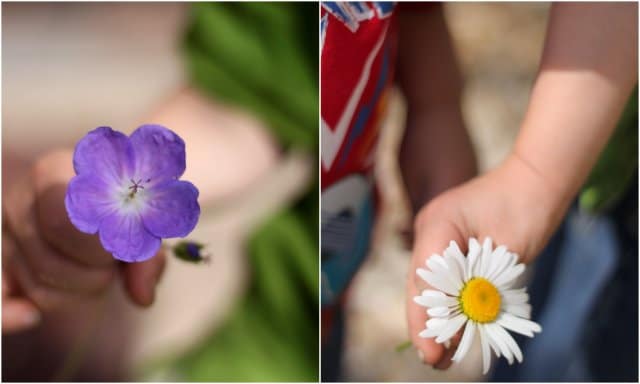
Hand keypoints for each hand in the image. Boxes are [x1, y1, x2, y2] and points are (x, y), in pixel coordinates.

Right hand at [2, 150, 165, 332]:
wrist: (108, 192)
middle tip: (115, 263)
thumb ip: (146, 254)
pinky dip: (9, 314)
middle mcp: (21, 199)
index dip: (96, 248)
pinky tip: (29, 316)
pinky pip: (0, 299)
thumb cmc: (126, 201)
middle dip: (94, 274)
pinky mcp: (2, 262)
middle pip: (47, 259)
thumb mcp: (144, 220)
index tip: (120, 248)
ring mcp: (6, 231)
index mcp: (55, 173)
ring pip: (36, 284)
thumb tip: (142, 297)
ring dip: (79, 292)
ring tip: (99, 270)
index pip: (62, 221)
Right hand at [406, 154, 566, 367]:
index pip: (422, 280)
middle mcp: (429, 230)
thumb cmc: (527, 209)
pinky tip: (452, 329)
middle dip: (425, 325)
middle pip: (419, 285)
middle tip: (434, 361)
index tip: (429, 352)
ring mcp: (435, 235)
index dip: (423, 319)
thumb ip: (481, 286)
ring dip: (435, 318)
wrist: (536, 182)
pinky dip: (447, 304)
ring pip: (427, 285)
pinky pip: (441, 279)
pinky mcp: (447, 243)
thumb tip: (463, 324)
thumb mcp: (507, 253)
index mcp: (438, 226)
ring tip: (441, 356)